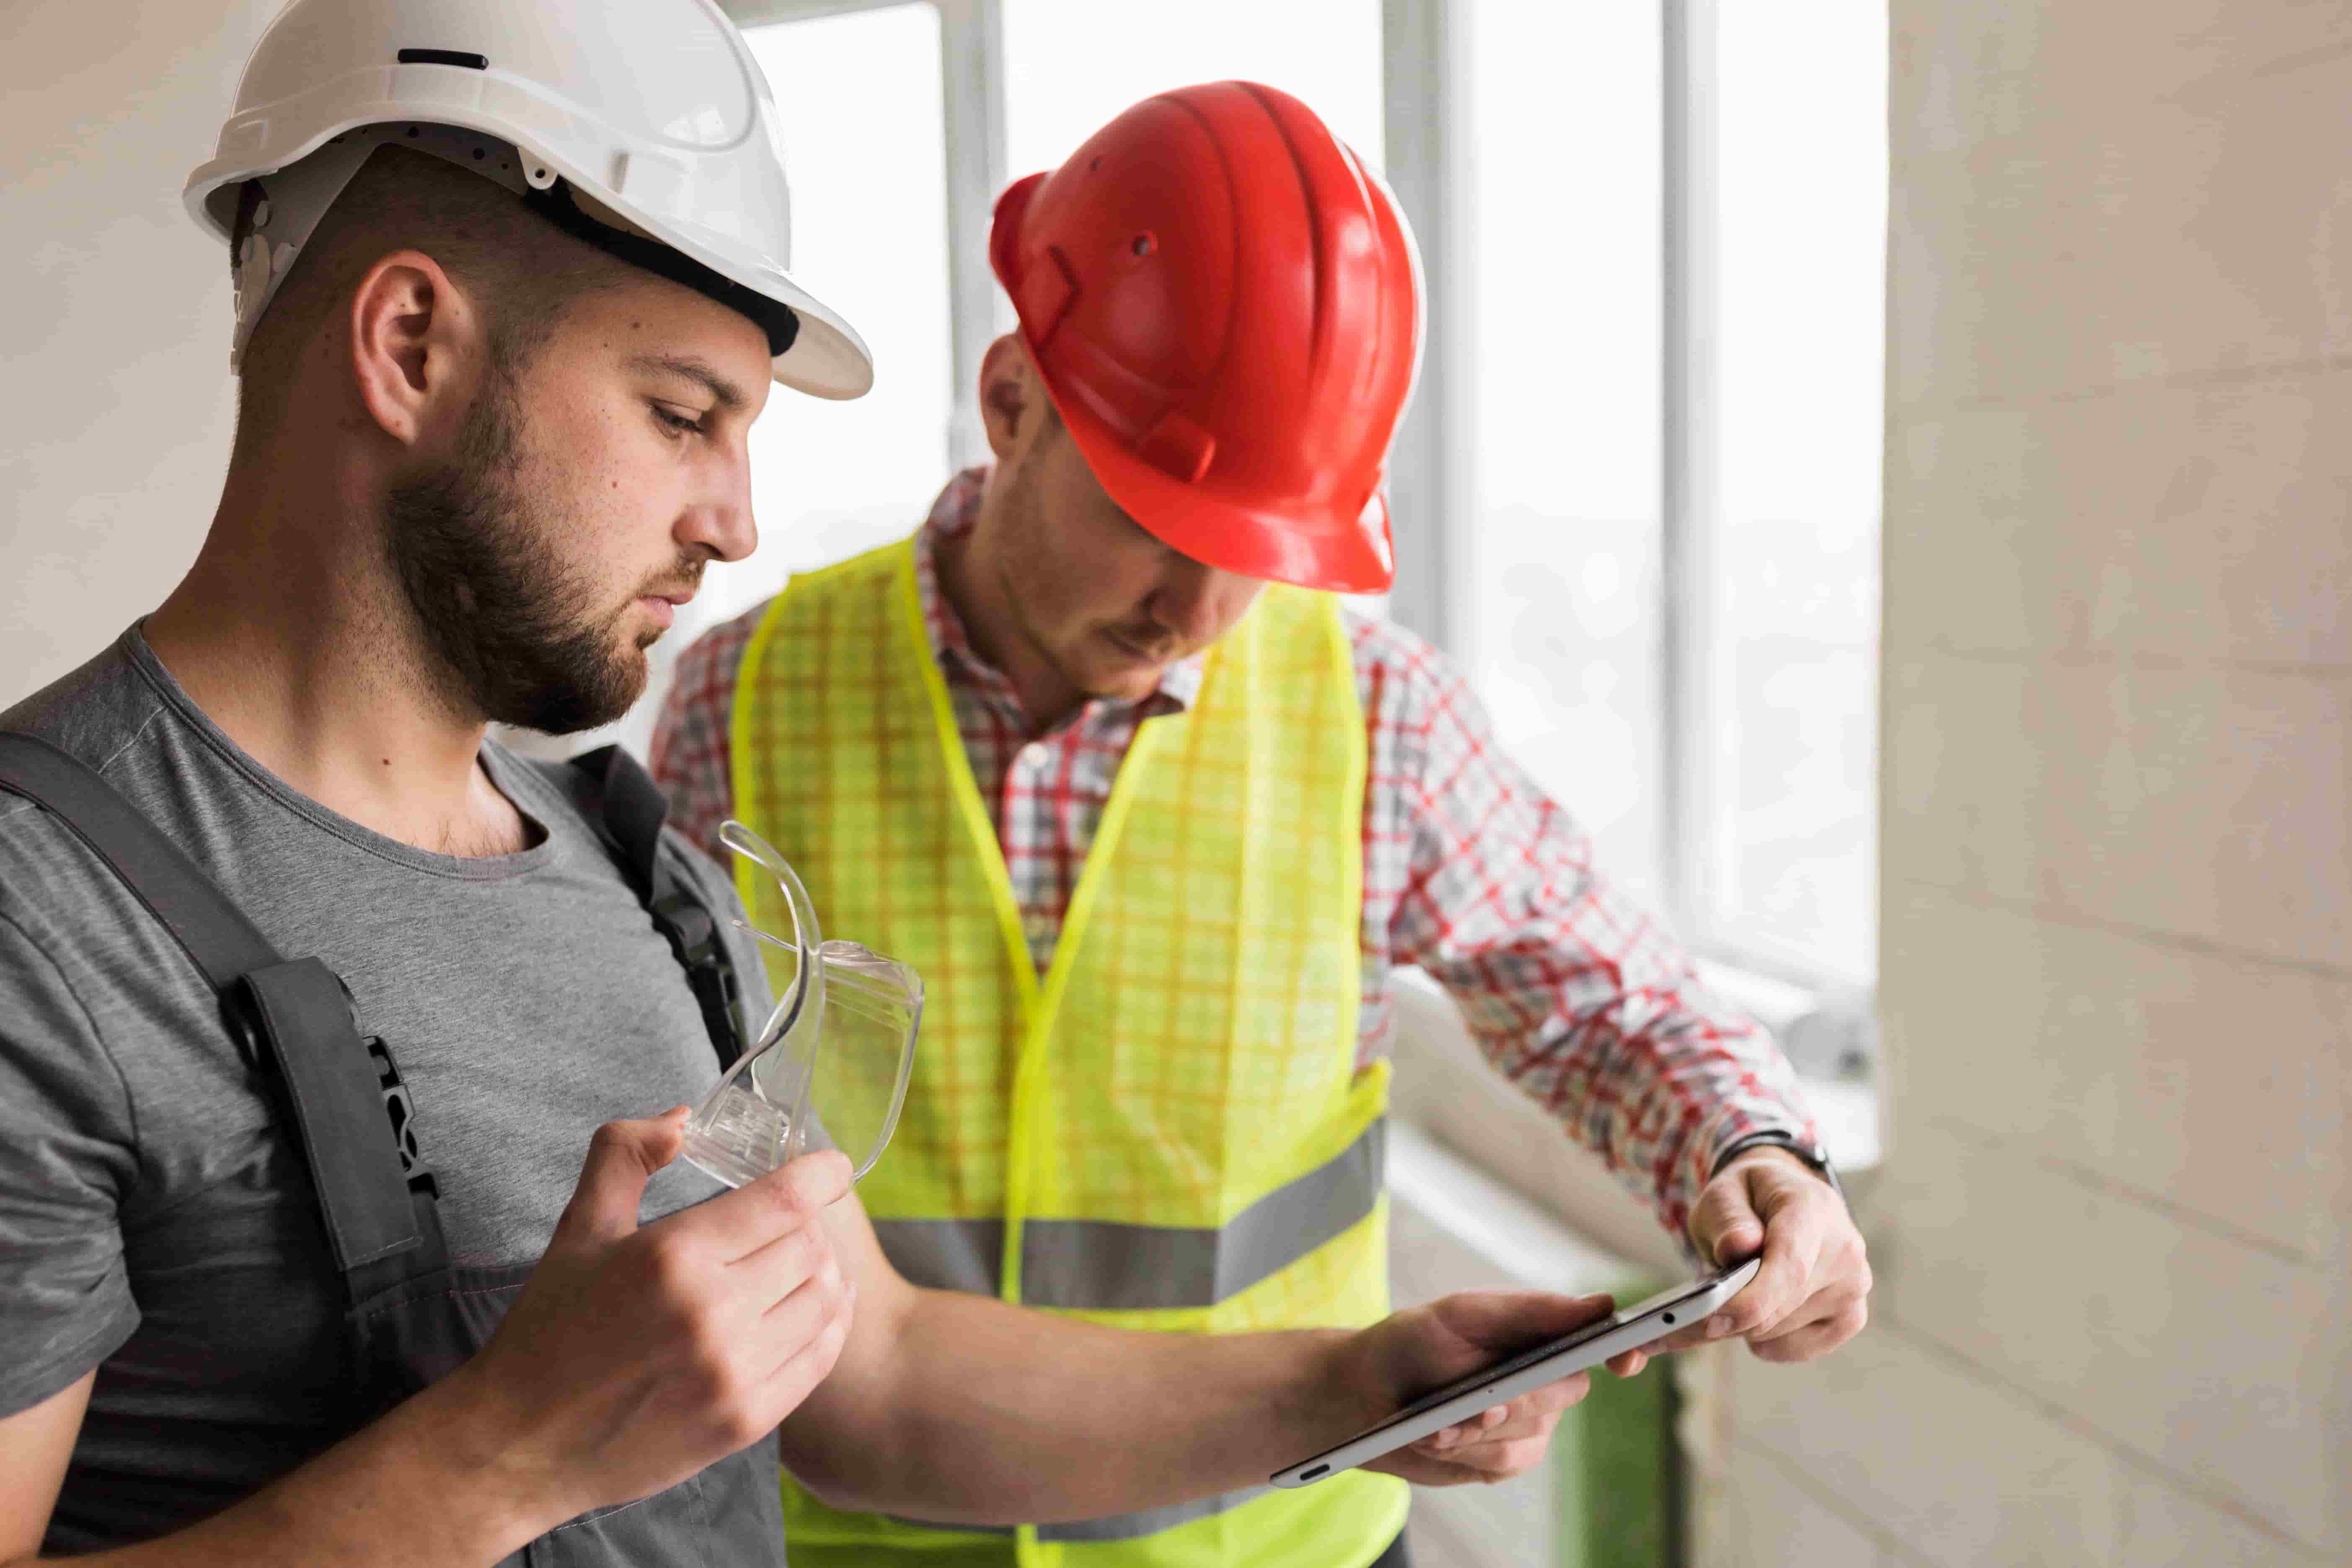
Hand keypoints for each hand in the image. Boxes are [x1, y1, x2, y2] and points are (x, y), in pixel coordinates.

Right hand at [440, 1108, 856, 1525]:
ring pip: (825, 1299)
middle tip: (791, 1225)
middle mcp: (711, 1314)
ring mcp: (732, 1373)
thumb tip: (685, 1117)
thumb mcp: (579, 1228)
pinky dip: (826, 1325)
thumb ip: (626, 1154)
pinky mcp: (744, 1422)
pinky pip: (819, 1357)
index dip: (821, 1174)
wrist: (520, 1446)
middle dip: (808, 1225)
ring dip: (823, 1273)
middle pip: (810, 1246)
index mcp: (672, 1256)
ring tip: (800, 1266)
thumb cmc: (549, 1329)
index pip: (785, 1199)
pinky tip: (808, 1312)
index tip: (831, 1167)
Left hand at [1348, 1291, 1615, 1486]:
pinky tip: (1435, 1439)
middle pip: (1562, 1394)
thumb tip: (1598, 1307)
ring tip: (1436, 1424)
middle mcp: (1544, 1380)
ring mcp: (1527, 1424)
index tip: (1624, 1358)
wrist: (1363, 1395)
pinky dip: (1463, 1451)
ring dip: (1476, 1430)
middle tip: (1478, 1402)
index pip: (1598, 1341)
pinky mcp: (1501, 1459)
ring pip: (1527, 1435)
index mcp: (1542, 1335)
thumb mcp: (1462, 1314)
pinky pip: (1500, 1463)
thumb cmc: (1413, 1342)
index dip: (1623, 1349)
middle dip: (1515, 1400)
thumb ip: (1528, 1311)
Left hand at [1623, 1146, 1869, 1371]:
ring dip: (1741, 1327)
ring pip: (1781, 1332)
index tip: (1711, 1322)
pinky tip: (1755, 1313)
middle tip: (1673, 1328)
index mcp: (1814, 1209)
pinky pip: (1796, 1349)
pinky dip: (1765, 1340)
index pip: (1789, 1267)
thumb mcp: (1723, 1192)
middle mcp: (1845, 1250)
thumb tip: (1737, 1248)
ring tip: (1721, 1302)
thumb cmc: (1748, 1198)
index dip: (1752, 1301)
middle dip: (1724, 1320)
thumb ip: (1726, 1217)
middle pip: (1781, 1308)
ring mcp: (1853, 1288)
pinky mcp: (1850, 1317)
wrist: (1785, 1201)